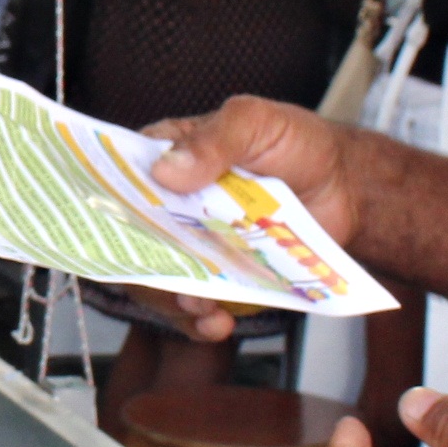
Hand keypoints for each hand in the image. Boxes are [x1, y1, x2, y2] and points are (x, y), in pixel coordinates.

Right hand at [130, 97, 361, 340]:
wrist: (347, 189)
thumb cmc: (297, 143)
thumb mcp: (255, 123)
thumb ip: (214, 140)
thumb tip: (165, 170)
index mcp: (165, 158)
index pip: (114, 181)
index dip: (100, 205)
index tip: (108, 228)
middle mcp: (169, 207)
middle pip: (128, 242)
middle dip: (140, 269)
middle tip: (168, 279)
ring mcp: (192, 246)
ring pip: (157, 281)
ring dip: (170, 301)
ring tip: (201, 308)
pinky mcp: (219, 279)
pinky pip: (194, 308)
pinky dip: (200, 322)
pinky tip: (217, 323)